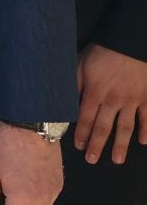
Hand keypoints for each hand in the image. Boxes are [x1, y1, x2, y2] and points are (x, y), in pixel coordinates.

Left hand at [74, 43, 146, 164]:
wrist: (130, 43)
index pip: (85, 119)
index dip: (81, 134)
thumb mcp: (80, 64)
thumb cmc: (102, 52)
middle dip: (97, 145)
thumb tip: (65, 102)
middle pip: (104, 128)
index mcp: (94, 93)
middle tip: (93, 160)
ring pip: (125, 127)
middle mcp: (113, 101)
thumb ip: (74, 84)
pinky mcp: (146, 97)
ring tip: (117, 160)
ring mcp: (132, 101)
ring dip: (121, 145)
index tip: (79, 147)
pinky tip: (143, 141)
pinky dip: (146, 130)